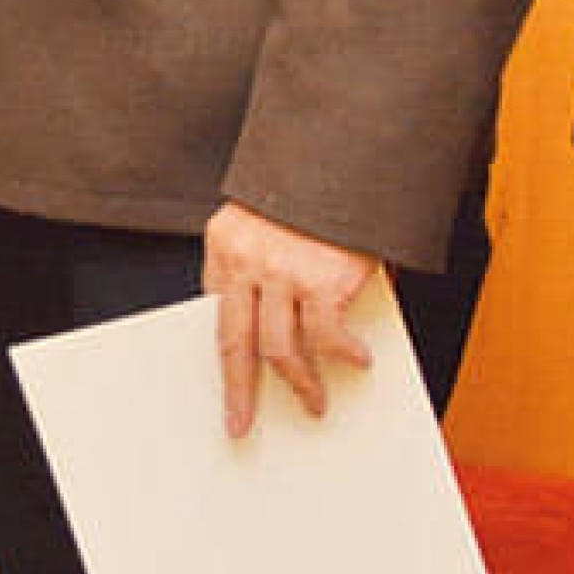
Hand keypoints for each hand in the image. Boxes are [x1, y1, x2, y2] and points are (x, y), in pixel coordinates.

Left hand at [201, 201, 380, 435]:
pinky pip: (325, 336)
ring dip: (299, 384)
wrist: (349, 151)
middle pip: (233, 341)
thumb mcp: (272, 220)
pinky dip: (342, 354)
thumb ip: (266, 268)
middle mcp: (246, 258)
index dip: (224, 355)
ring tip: (315, 402)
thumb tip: (284, 326)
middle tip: (241, 422)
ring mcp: (281, 270)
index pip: (215, 313)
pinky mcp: (320, 278)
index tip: (226, 386)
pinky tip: (357, 360)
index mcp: (225, 242)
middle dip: (237, 390)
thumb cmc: (317, 189)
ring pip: (277, 349)